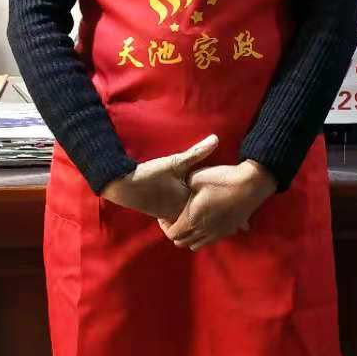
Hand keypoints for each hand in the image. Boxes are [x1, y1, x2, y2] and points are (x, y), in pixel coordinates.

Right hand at [100, 135, 218, 220]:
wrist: (124, 187)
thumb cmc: (150, 175)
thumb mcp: (175, 162)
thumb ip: (197, 152)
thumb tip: (216, 138)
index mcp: (190, 202)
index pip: (212, 201)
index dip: (222, 194)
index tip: (233, 188)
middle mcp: (184, 213)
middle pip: (204, 211)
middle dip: (214, 206)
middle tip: (228, 200)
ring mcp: (174, 217)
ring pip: (194, 215)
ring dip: (201, 210)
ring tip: (214, 203)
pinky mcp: (165, 216)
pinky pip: (183, 217)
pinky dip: (189, 212)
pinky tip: (193, 204)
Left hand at [157, 160, 277, 250]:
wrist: (251, 185)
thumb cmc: (222, 179)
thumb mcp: (195, 178)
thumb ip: (183, 187)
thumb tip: (179, 190)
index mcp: (192, 219)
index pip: (171, 234)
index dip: (165, 226)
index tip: (165, 215)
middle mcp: (203, 231)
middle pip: (182, 243)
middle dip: (176, 233)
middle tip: (176, 219)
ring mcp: (217, 233)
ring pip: (196, 245)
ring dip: (190, 237)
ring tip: (191, 222)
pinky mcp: (229, 231)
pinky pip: (211, 241)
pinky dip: (205, 236)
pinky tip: (207, 222)